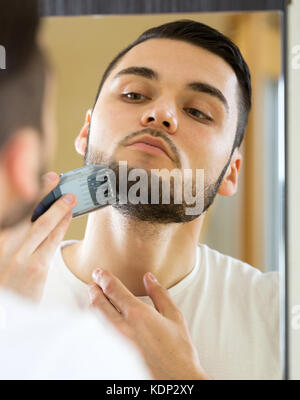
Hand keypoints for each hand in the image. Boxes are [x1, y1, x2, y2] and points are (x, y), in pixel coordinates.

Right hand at [0, 172, 76, 301]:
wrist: (5, 313)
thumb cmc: (4, 280)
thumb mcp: (3, 254)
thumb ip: (12, 236)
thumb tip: (29, 215)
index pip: (11, 210)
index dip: (24, 192)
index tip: (37, 179)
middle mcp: (4, 245)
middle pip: (25, 212)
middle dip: (42, 192)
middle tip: (55, 178)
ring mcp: (19, 257)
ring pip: (41, 225)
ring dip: (57, 208)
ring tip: (70, 196)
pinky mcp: (35, 268)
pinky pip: (51, 242)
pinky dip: (61, 226)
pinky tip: (68, 216)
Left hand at [88, 268, 210, 379]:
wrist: (176, 380)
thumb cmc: (179, 351)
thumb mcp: (174, 316)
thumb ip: (159, 294)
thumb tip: (149, 277)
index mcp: (138, 314)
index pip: (113, 289)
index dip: (103, 277)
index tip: (99, 272)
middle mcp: (122, 328)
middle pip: (98, 303)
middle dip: (94, 289)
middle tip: (93, 283)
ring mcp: (115, 344)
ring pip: (95, 319)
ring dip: (93, 305)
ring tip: (96, 299)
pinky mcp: (113, 355)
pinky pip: (98, 334)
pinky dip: (96, 322)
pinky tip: (99, 320)